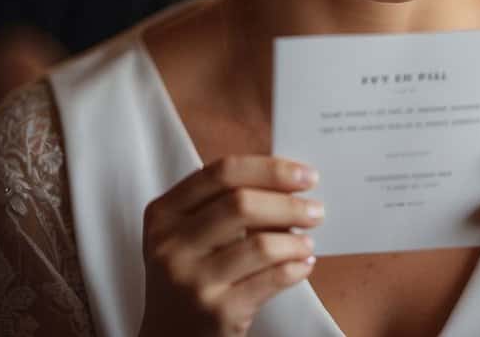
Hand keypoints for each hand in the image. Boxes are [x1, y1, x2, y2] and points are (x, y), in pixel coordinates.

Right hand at [138, 156, 323, 336]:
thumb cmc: (191, 276)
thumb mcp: (188, 236)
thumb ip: (225, 204)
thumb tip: (291, 185)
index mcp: (164, 214)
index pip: (222, 173)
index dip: (270, 169)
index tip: (304, 174)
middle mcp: (171, 245)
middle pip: (242, 204)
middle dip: (289, 204)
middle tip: (315, 210)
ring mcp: (192, 280)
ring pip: (261, 244)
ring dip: (295, 240)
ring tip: (305, 243)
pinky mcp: (218, 311)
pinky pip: (271, 279)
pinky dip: (295, 268)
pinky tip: (301, 265)